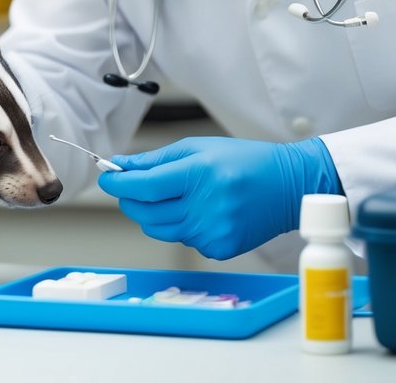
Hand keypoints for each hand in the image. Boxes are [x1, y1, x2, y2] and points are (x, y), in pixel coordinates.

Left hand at [97, 137, 341, 259]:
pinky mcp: (220, 248)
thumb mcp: (198, 148)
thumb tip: (121, 166)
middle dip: (131, 199)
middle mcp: (204, 206)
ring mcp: (212, 231)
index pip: (143, 187)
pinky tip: (201, 211)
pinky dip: (182, 227)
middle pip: (145, 213)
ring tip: (174, 196)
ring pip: (160, 229)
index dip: (118, 184)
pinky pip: (184, 240)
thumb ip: (156, 160)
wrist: (288, 186)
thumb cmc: (243, 161)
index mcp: (198, 175)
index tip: (107, 178)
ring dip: (155, 214)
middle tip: (133, 186)